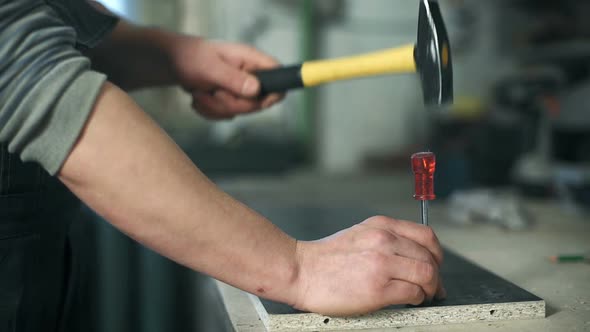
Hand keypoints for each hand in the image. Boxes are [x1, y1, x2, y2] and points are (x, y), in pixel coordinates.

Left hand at [172, 37, 283, 118]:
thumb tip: (256, 90)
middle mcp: (249, 74)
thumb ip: (233, 79)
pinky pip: (227, 115)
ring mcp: (240, 88)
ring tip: (200, 92)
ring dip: (215, 107)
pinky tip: (199, 97)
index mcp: (250, 59)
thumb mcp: (209, 68)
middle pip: (258, 102)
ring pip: (240, 112)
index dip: (274, 92)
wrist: (172, 63)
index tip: (256, 100)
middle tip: (214, 92)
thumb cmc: (190, 58)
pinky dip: (210, 111)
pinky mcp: (230, 99)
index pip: (278, 74)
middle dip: (232, 104)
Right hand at [293, 216, 445, 315]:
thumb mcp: (360, 234)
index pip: (426, 235)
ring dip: (430, 289)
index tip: (435, 264)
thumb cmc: (326, 257)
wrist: (301, 271)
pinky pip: (413, 293)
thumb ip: (385, 239)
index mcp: (381, 226)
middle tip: (434, 287)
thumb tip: (411, 255)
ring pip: (427, 274)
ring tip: (423, 296)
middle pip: (430, 257)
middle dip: (436, 275)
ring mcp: (382, 264)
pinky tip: (409, 301)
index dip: (436, 253)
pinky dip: (416, 299)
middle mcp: (385, 241)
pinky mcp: (378, 288)